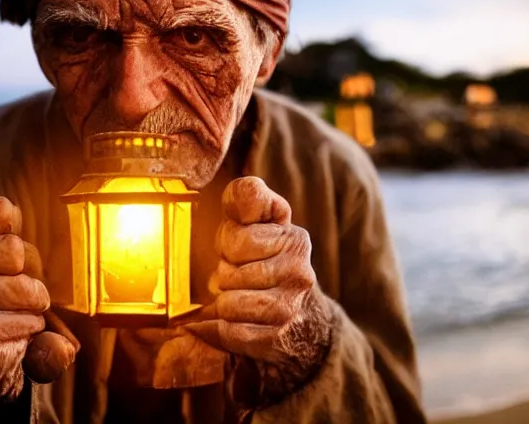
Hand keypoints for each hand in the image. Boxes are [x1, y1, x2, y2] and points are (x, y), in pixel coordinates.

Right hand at [0, 196, 76, 403]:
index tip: (1, 247)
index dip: (14, 231)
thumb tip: (25, 235)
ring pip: (23, 287)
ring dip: (33, 300)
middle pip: (14, 249)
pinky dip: (30, 325)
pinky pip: (28, 319)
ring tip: (14, 305)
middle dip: (27, 268)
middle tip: (10, 281)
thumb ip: (16, 232)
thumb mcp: (1, 244)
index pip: (2, 210)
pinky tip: (9, 328)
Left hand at [185, 177, 331, 404]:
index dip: (227, 246)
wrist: (307, 321)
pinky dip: (222, 330)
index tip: (240, 252)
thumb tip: (246, 191)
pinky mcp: (278, 338)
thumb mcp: (263, 222)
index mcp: (294, 238)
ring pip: (227, 304)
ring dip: (223, 305)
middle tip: (239, 280)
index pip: (234, 239)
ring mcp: (290, 307)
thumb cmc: (271, 262)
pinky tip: (235, 323)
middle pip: (226, 273)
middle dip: (224, 277)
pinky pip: (230, 332)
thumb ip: (249, 198)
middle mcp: (298, 271)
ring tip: (239, 300)